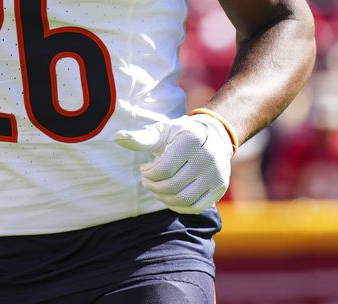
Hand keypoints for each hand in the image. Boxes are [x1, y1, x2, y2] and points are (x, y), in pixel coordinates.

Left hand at [115, 113, 233, 213]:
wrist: (214, 135)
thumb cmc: (181, 133)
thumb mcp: (162, 131)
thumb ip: (141, 138)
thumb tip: (117, 138)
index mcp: (191, 140)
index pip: (163, 169)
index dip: (148, 174)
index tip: (144, 169)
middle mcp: (207, 158)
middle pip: (172, 186)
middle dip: (153, 187)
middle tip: (147, 181)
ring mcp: (216, 175)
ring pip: (183, 199)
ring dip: (164, 198)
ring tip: (157, 190)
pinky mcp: (220, 188)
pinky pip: (196, 207)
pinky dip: (179, 207)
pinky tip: (170, 197)